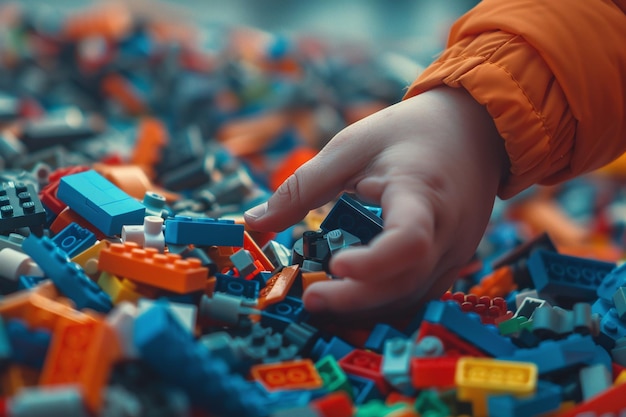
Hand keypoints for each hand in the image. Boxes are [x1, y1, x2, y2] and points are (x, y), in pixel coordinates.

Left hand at [244, 87, 508, 317]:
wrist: (473, 129)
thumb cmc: (409, 133)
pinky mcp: (455, 260)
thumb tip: (254, 222)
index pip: (408, 240)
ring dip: (369, 305)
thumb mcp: (351, 147)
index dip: (373, 263)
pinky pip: (421, 291)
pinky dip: (388, 299)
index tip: (337, 265)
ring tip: (325, 300)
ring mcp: (457, 250)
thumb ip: (303, 186)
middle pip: (405, 280)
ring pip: (413, 295)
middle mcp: (447, 230)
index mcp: (422, 193)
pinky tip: (356, 296)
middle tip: (311, 298)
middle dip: (357, 297)